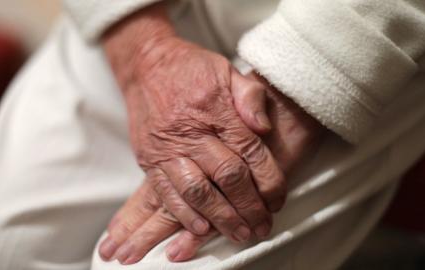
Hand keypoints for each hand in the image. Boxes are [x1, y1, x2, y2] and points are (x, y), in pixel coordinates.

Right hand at [99, 72, 323, 263]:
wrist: (146, 65)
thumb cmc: (191, 69)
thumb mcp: (228, 71)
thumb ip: (251, 97)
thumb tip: (265, 129)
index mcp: (216, 109)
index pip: (250, 152)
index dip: (269, 181)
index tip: (278, 200)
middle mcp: (191, 131)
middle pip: (227, 177)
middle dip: (249, 207)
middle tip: (262, 227)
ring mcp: (167, 148)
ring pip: (198, 191)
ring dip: (221, 217)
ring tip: (239, 234)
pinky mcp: (149, 159)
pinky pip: (166, 193)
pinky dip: (184, 214)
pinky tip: (201, 228)